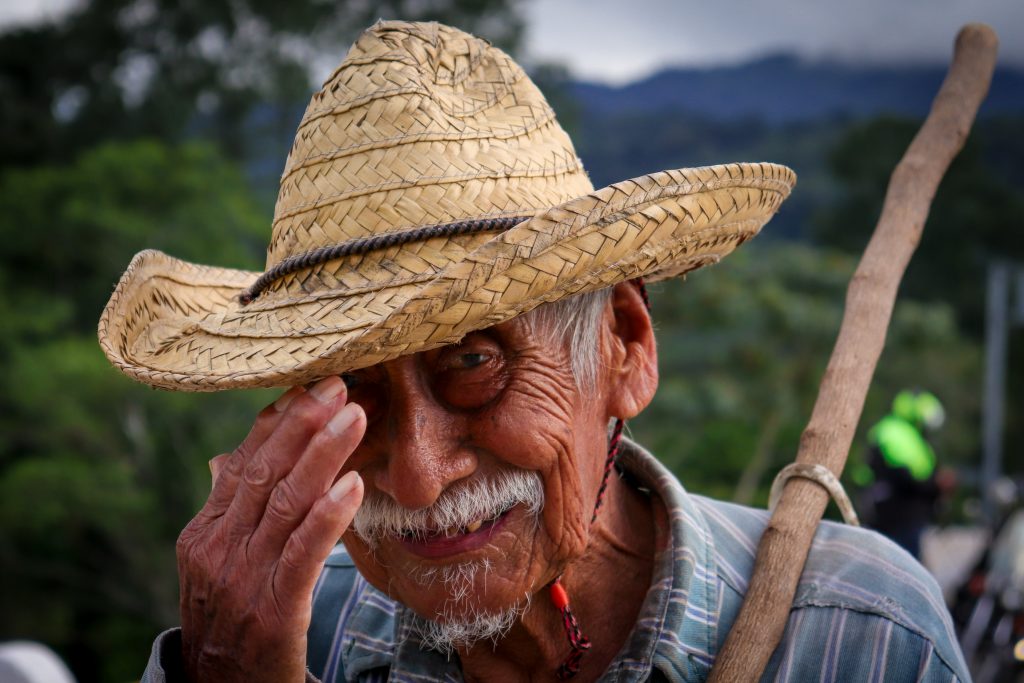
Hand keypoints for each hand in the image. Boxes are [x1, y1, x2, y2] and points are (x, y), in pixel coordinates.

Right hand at [175, 377, 365, 682]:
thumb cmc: (229, 620)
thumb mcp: (217, 564)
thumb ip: (228, 511)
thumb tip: (227, 457)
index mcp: (206, 533)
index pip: (244, 464)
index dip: (277, 422)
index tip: (309, 385)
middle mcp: (220, 550)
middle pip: (265, 473)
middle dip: (303, 424)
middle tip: (338, 384)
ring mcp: (244, 579)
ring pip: (286, 504)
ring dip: (323, 455)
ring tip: (355, 417)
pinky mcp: (274, 610)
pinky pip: (303, 553)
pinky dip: (328, 516)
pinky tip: (353, 485)